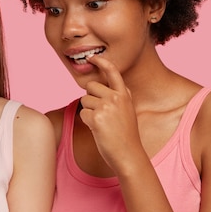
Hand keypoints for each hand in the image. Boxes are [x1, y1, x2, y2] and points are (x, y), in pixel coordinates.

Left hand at [79, 55, 143, 173]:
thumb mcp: (128, 110)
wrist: (128, 154)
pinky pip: (82, 113)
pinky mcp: (96, 118)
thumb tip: (100, 87)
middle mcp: (116, 97)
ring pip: (84, 100)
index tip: (92, 57)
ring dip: (88, 111)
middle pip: (90, 86)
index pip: (113, 72)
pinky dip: (86, 121)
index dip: (101, 62)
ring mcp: (106, 107)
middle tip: (100, 113)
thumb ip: (119, 96)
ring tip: (101, 123)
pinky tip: (97, 129)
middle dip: (90, 98)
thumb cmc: (126, 135)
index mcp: (124, 94)